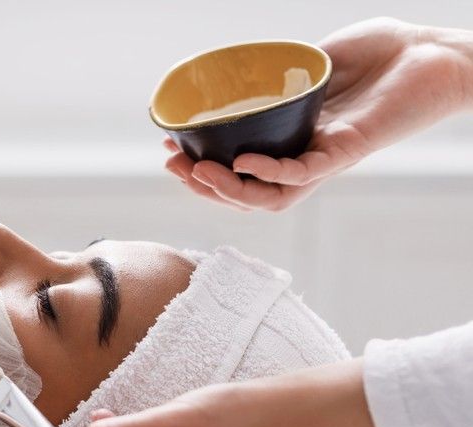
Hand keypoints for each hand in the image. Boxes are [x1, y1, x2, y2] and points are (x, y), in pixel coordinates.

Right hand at [163, 18, 472, 211]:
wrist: (433, 50)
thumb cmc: (382, 51)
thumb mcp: (313, 59)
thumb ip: (279, 71)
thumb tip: (235, 72)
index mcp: (294, 140)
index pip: (242, 171)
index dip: (204, 168)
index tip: (172, 148)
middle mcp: (308, 157)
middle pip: (248, 194)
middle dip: (204, 187)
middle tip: (174, 165)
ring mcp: (327, 157)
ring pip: (270, 196)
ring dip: (227, 191)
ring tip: (196, 172)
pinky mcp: (350, 149)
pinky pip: (304, 174)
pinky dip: (270, 173)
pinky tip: (243, 163)